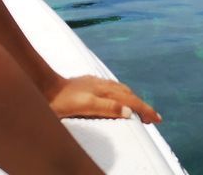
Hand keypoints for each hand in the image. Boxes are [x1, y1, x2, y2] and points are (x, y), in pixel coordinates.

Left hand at [44, 75, 161, 123]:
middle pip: (129, 94)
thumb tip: (129, 111)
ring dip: (132, 99)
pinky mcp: (88, 83)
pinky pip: (111, 88)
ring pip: (120, 89)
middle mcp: (103, 84)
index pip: (131, 100)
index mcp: (105, 91)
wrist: (44, 86)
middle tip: (151, 118)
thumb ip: (107, 107)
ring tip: (138, 109)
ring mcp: (95, 82)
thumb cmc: (62, 101)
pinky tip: (116, 98)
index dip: (145, 110)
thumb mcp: (85, 106)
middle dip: (142, 105)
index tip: (157, 119)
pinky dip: (121, 94)